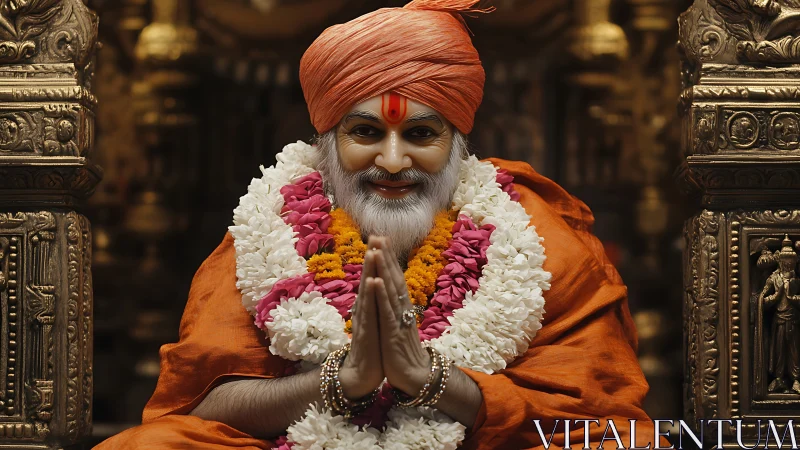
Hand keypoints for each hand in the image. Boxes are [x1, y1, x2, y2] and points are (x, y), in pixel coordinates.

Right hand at [339, 248, 382, 398]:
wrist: (360, 377)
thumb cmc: (370, 351)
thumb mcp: (375, 325)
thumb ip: (374, 308)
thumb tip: (377, 291)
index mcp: (369, 308)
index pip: (373, 279)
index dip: (376, 260)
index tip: (380, 240)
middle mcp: (364, 310)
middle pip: (368, 279)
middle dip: (372, 258)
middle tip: (375, 236)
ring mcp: (364, 321)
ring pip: (367, 292)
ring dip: (370, 271)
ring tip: (372, 251)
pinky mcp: (366, 333)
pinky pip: (369, 312)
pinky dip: (371, 297)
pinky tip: (372, 283)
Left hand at [369, 236, 431, 395]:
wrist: (416, 377)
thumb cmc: (404, 353)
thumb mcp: (399, 327)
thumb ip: (397, 310)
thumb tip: (394, 294)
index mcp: (401, 308)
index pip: (394, 279)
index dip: (388, 260)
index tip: (382, 240)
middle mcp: (402, 309)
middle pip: (393, 278)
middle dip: (385, 256)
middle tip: (379, 235)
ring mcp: (398, 320)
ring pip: (390, 290)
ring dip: (383, 269)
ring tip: (376, 250)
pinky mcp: (393, 332)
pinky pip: (386, 311)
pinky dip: (381, 295)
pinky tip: (375, 281)